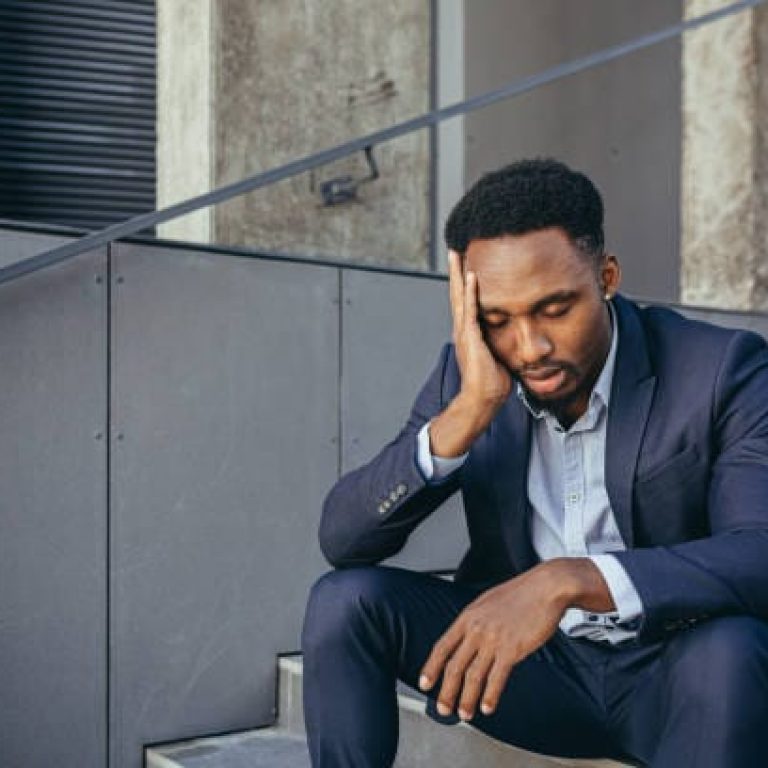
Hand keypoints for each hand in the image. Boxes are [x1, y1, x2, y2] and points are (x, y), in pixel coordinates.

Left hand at [418, 559, 614, 720]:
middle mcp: (477, 629)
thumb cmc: (521, 594)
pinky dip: (490, 696)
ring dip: (467, 699)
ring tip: (464, 714)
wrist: (546, 587)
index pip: (442, 646)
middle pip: (454, 666)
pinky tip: (487, 707)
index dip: (431, 668)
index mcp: (468, 617)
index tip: (425, 683)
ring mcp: (493, 640)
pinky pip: (497, 678)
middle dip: (446, 691)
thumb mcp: (487, 602)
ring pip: (473, 676)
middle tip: (443, 709)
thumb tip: (466, 638)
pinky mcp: (512, 649)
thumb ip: (475, 621)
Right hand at [448, 249, 511, 409]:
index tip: (465, 264)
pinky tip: (471, 276)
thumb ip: (499, 343)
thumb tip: (513, 338)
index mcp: (468, 333)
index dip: (464, 283)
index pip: (465, 302)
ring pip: (459, 297)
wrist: (483, 399)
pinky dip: (469, 292)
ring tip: (456, 255)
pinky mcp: (471, 337)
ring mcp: (464, 333)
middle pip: (457, 294)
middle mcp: (462, 330)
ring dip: (458, 275)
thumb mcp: (497, 356)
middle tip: (454, 251)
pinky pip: (470, 309)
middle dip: (455, 272)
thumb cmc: (492, 383)